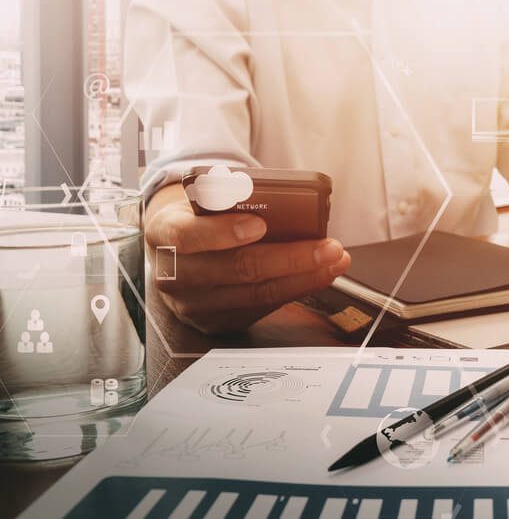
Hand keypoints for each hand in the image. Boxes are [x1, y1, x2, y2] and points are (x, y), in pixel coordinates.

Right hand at [144, 185, 350, 333]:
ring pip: (255, 294)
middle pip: (235, 270)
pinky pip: (261, 309)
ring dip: (303, 278)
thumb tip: (282, 197)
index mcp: (163, 233)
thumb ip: (229, 195)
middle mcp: (173, 275)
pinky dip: (296, 291)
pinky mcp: (215, 323)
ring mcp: (192, 305)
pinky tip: (321, 275)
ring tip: (335, 259)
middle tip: (328, 246)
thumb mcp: (202, 197)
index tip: (260, 224)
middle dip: (289, 258)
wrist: (175, 248)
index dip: (223, 232)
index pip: (186, 236)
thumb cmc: (199, 215)